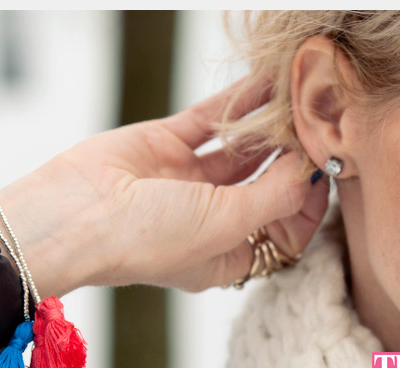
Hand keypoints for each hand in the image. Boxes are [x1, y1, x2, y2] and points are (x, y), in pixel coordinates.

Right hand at [0, 76, 329, 297]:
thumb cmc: (144, 240)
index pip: (283, 227)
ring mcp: (188, 179)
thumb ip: (276, 196)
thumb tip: (310, 165)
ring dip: (269, 123)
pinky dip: (237, 103)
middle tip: (317, 123)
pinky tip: (265, 82)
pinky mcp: (167, 145)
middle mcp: (210, 216)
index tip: (324, 167)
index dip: (307, 198)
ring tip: (297, 94)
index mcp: (226, 252)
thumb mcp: (226, 227)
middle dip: (292, 155)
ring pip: (241, 147)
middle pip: (265, 182)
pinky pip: (211, 120)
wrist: (74, 216)